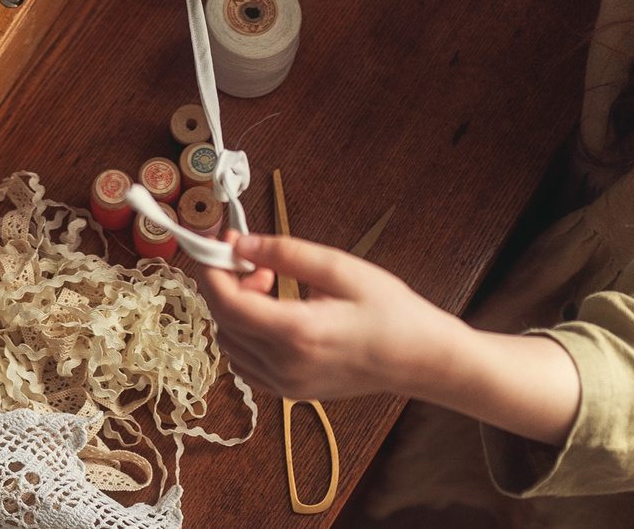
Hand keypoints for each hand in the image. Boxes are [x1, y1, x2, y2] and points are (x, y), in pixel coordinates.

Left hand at [198, 232, 583, 440]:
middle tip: (254, 258)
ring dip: (237, 308)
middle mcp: (284, 366)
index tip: (216, 241)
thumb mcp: (339, 268)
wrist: (422, 359)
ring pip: (230, 343)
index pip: (226, 303)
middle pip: (223, 322)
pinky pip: (246, 363)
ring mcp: (286, 385)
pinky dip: (246, 334)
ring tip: (272, 284)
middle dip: (226, 283)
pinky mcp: (291, 392)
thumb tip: (238, 243)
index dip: (211, 268)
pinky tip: (275, 313)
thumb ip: (284, 253)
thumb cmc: (391, 311)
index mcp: (296, 333)